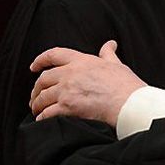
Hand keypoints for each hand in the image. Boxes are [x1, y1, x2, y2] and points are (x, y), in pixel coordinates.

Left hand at [29, 40, 145, 125]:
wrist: (129, 104)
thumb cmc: (125, 85)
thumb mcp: (116, 64)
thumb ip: (108, 54)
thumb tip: (110, 45)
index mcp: (81, 61)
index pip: (54, 55)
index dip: (40, 60)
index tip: (34, 67)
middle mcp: (70, 74)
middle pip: (44, 79)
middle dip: (37, 89)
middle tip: (36, 96)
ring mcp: (67, 91)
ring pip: (42, 97)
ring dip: (37, 104)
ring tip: (38, 110)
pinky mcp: (67, 108)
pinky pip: (47, 113)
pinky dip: (42, 118)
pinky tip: (43, 120)